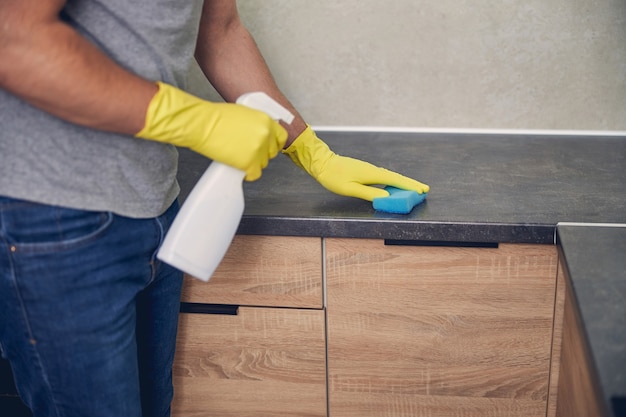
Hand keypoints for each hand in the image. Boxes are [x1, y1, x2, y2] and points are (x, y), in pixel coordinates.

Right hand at [136, 82, 287, 180]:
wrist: (203, 124)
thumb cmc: (216, 117)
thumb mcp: (244, 114)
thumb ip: (257, 124)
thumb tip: (260, 134)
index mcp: (266, 121)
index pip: (281, 137)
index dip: (274, 144)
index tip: (269, 148)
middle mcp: (266, 135)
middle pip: (272, 153)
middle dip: (261, 154)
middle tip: (247, 152)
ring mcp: (258, 150)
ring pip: (263, 164)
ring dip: (252, 163)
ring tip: (238, 157)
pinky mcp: (249, 163)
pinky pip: (254, 174)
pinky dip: (247, 174)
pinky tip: (238, 167)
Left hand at [283, 126, 428, 200]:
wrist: (322, 163)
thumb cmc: (333, 177)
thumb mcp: (349, 189)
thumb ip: (368, 193)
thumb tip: (386, 198)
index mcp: (371, 174)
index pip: (394, 180)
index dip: (409, 186)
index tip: (421, 190)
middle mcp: (373, 170)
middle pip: (396, 178)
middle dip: (410, 184)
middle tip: (424, 190)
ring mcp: (369, 170)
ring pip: (390, 177)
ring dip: (402, 184)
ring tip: (414, 190)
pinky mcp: (365, 171)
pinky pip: (383, 178)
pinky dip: (392, 183)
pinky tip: (395, 188)